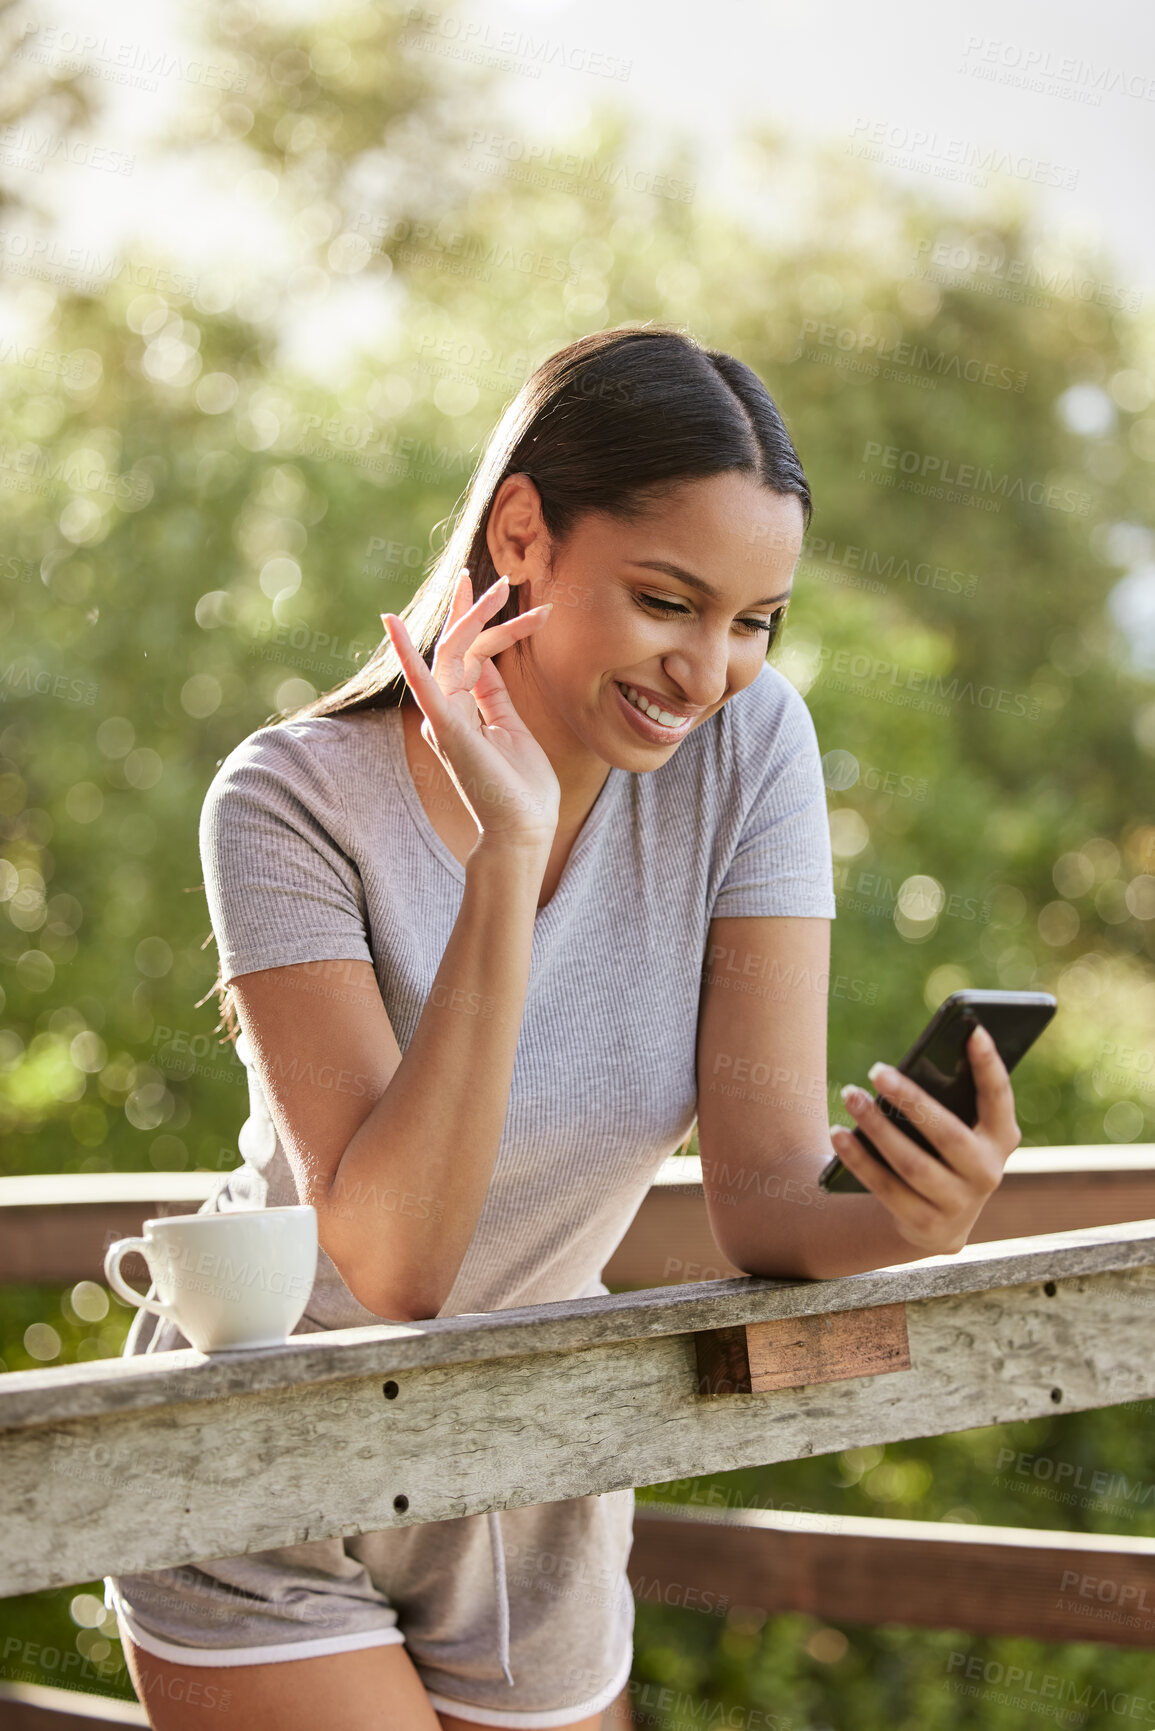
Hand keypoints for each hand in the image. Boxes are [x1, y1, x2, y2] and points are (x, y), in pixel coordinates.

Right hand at [383, 568, 560, 849]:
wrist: (522, 829)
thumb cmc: (522, 788)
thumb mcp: (512, 730)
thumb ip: (494, 697)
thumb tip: (488, 663)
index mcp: (462, 712)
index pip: (472, 657)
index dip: (488, 625)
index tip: (514, 600)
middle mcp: (446, 711)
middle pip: (458, 647)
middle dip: (475, 610)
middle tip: (498, 580)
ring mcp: (444, 717)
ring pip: (451, 653)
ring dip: (472, 616)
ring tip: (498, 587)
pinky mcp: (445, 726)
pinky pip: (422, 683)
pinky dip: (406, 653)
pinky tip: (392, 623)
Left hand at [829, 1023, 1021, 1254]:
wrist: (938, 1223)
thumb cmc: (944, 1153)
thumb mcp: (958, 1128)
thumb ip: (949, 1101)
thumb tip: (909, 1067)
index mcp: (1001, 1138)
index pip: (999, 1098)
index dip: (989, 1065)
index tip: (973, 1029)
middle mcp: (987, 1173)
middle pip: (948, 1134)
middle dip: (911, 1100)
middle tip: (877, 1070)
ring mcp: (959, 1204)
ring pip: (912, 1164)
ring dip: (877, 1127)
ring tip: (851, 1095)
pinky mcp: (926, 1225)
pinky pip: (886, 1188)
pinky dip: (859, 1159)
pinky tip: (838, 1133)